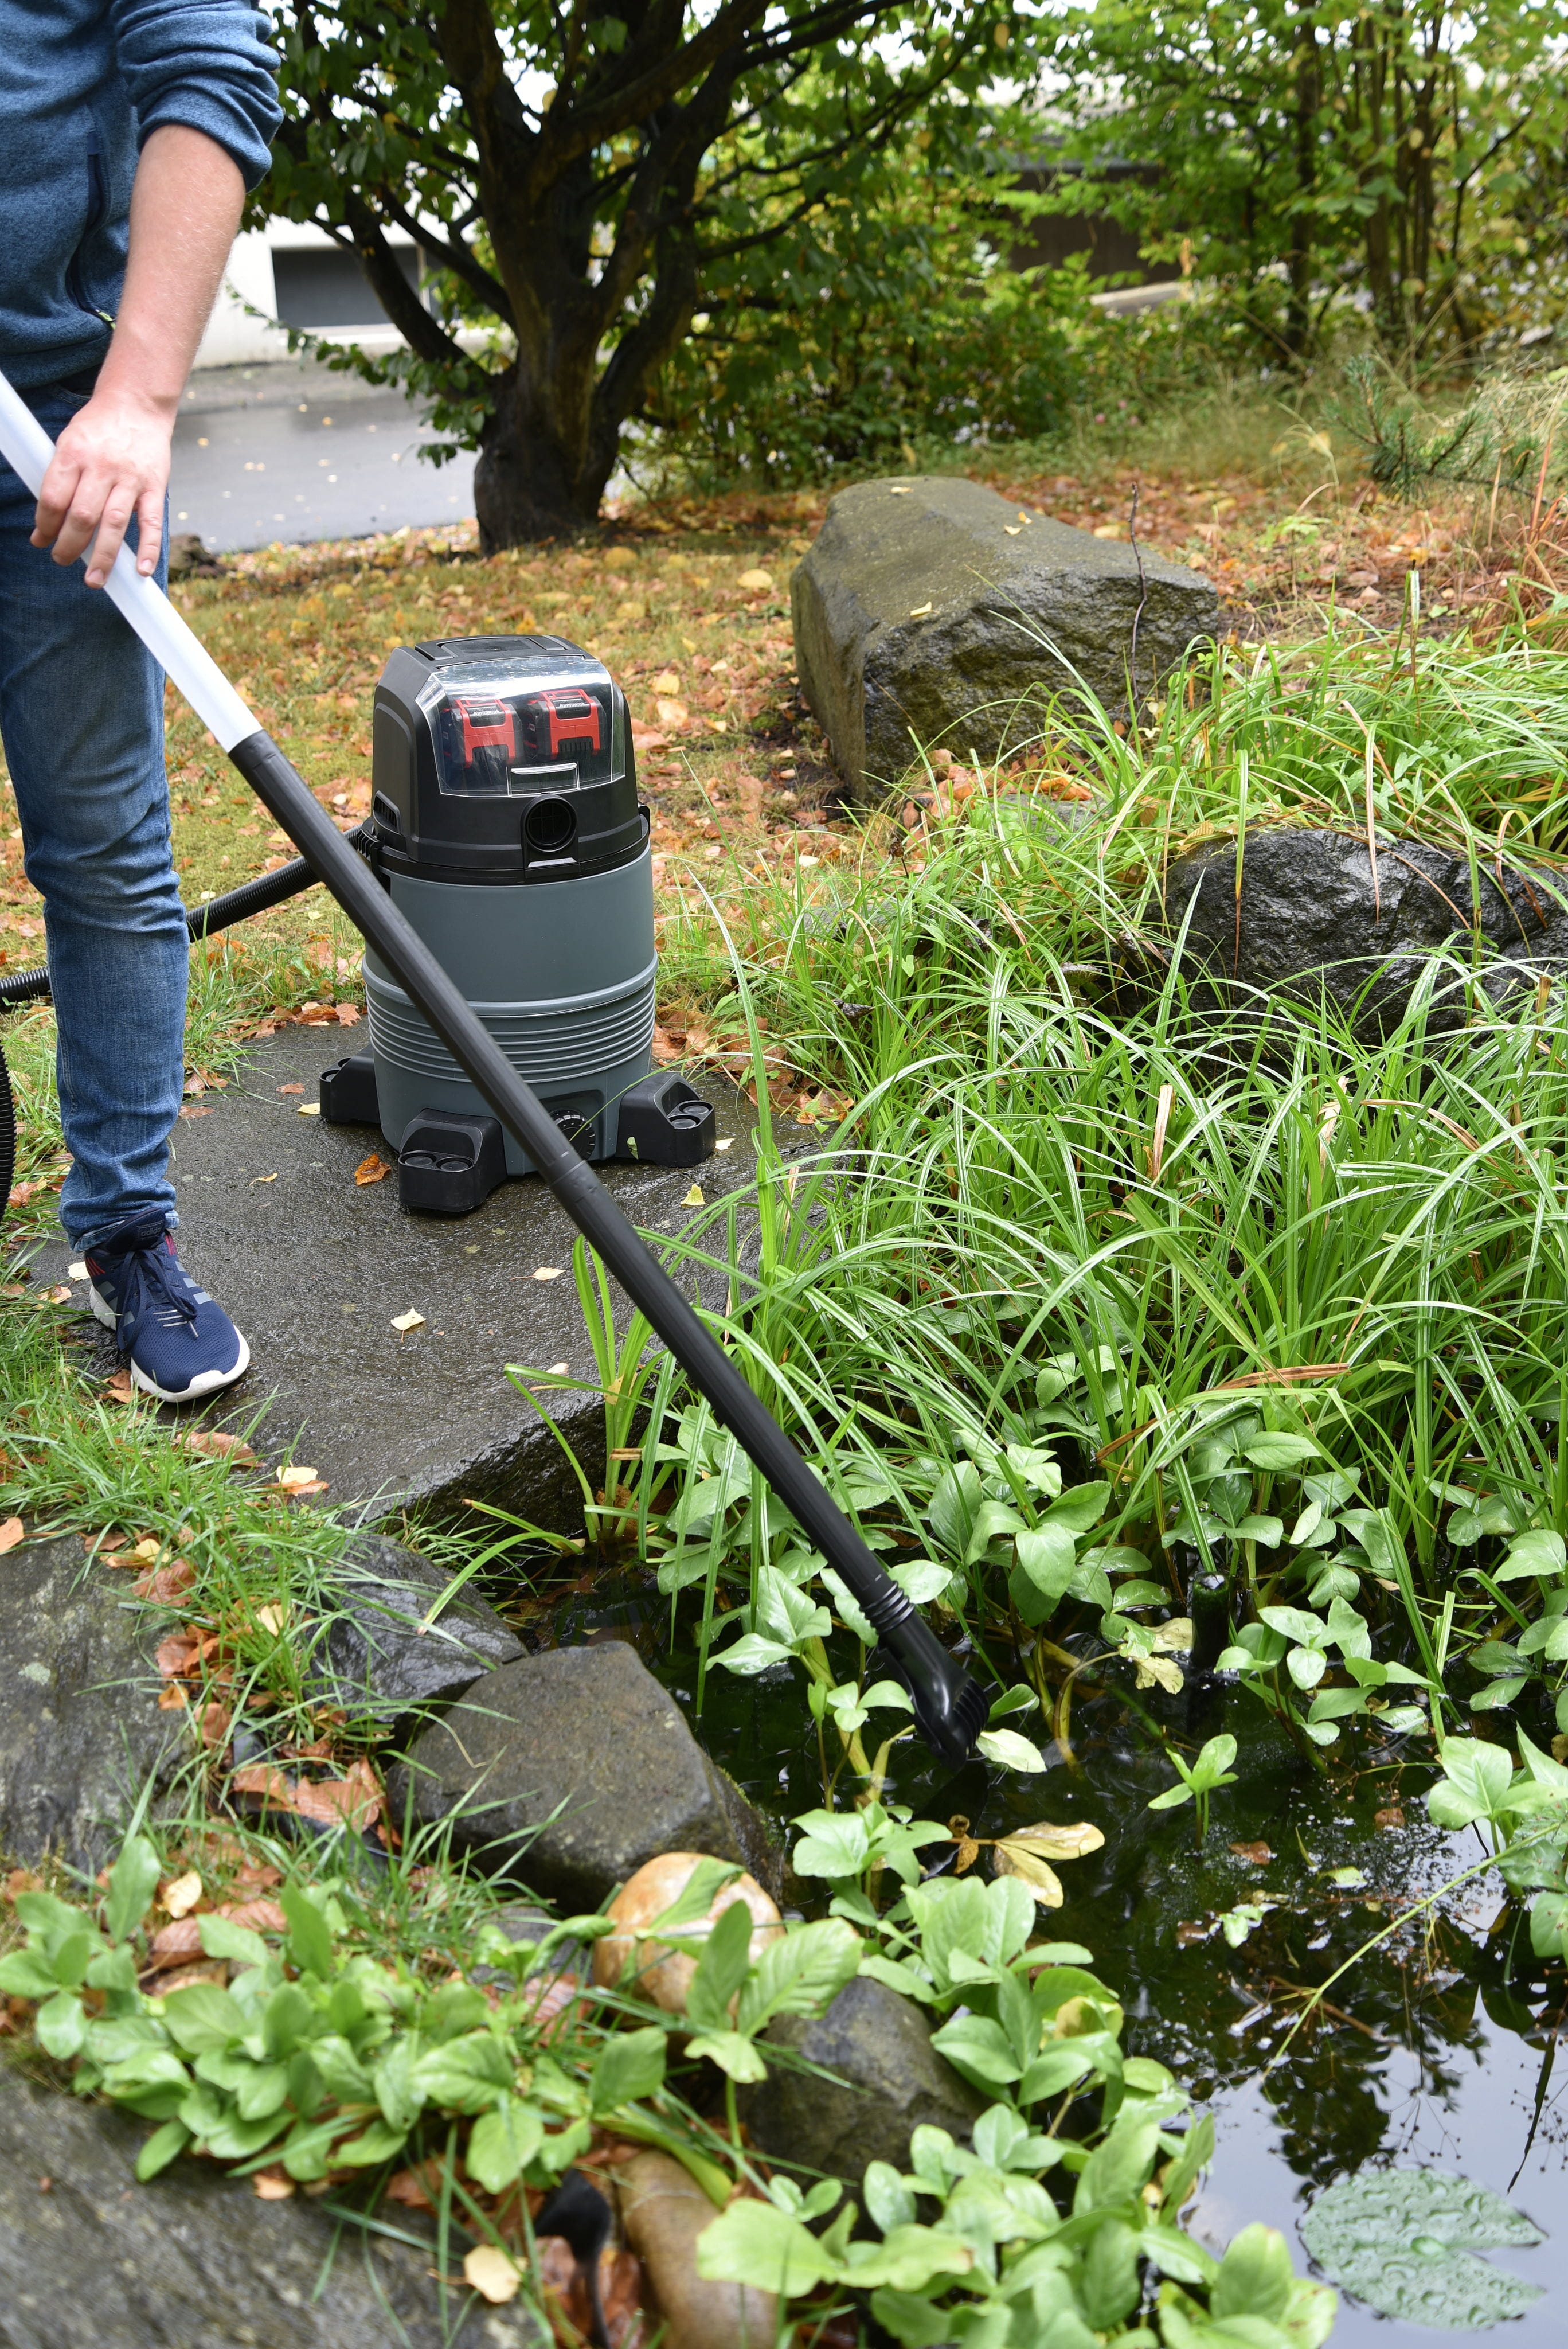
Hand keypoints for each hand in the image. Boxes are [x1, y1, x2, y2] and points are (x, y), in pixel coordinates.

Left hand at [30, 388, 173, 588]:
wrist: (137, 403)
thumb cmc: (98, 428)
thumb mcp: (69, 442)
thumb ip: (60, 478)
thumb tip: (48, 521)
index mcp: (74, 453)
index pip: (54, 498)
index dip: (45, 525)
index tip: (41, 539)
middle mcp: (102, 466)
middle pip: (81, 516)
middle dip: (68, 546)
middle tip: (61, 560)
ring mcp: (130, 478)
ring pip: (114, 524)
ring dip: (102, 557)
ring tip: (94, 580)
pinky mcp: (155, 486)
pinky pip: (151, 522)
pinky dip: (148, 549)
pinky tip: (140, 570)